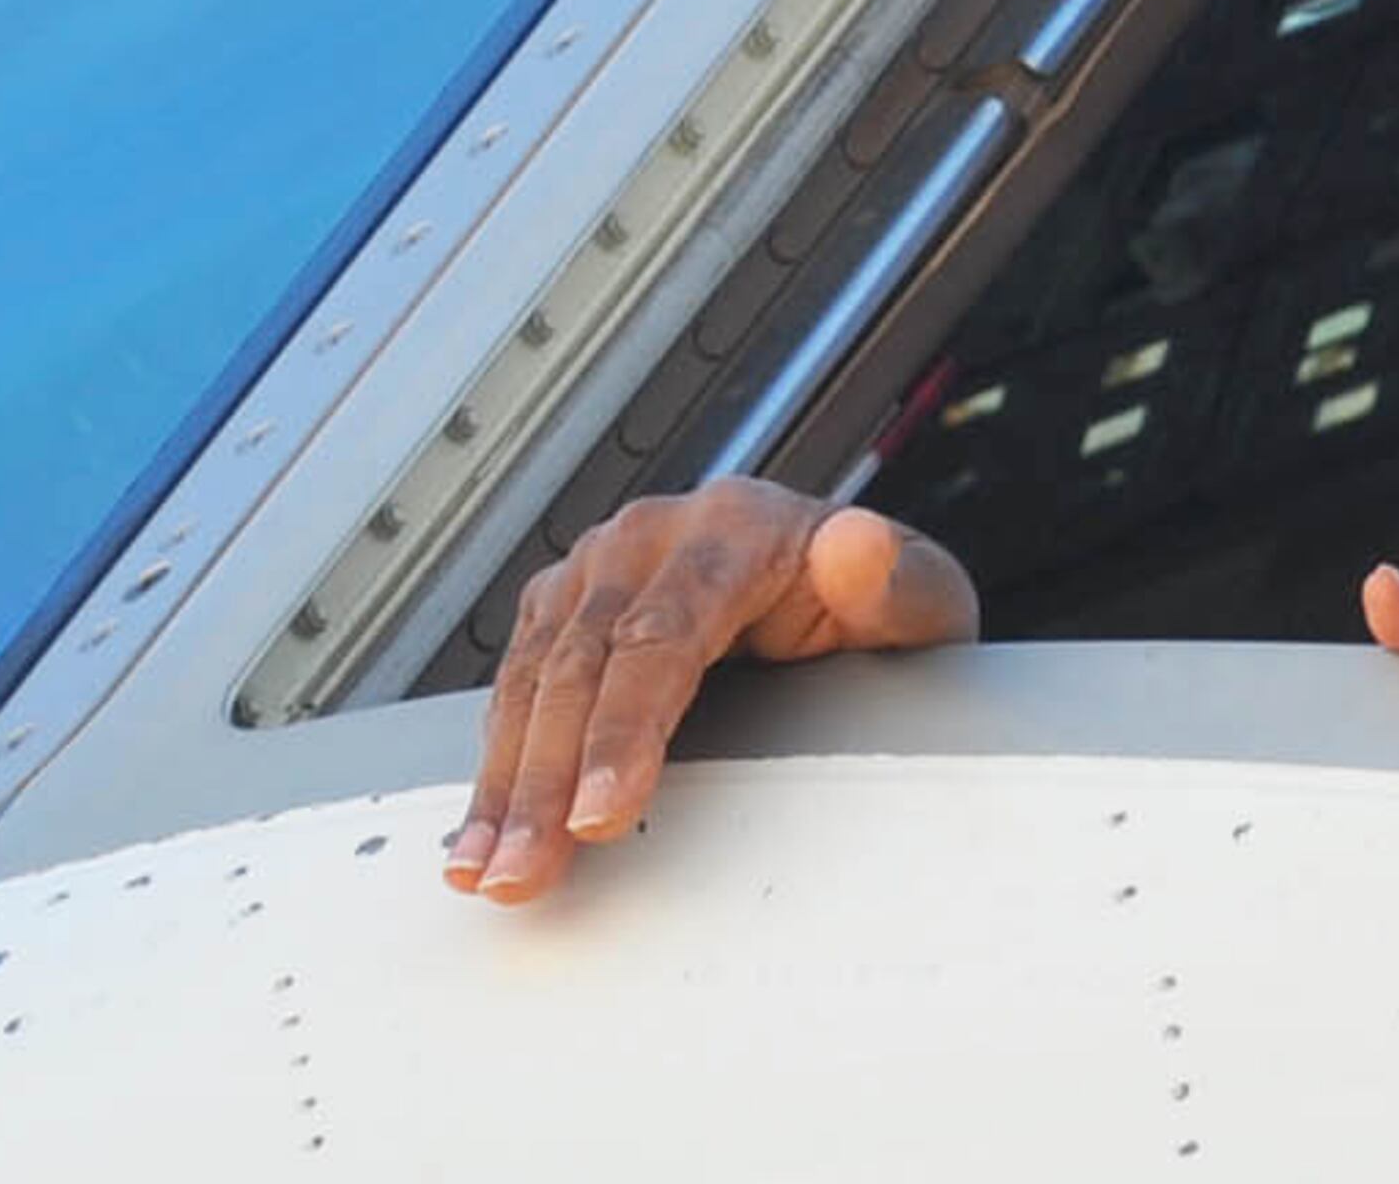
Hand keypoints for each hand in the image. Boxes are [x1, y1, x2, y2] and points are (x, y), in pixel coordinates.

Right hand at [447, 481, 977, 903]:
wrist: (848, 577)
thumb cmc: (881, 599)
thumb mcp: (920, 596)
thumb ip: (896, 584)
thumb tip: (856, 548)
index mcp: (735, 526)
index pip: (662, 633)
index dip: (624, 728)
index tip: (602, 811)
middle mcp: (651, 537)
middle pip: (581, 663)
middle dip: (546, 779)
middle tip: (527, 872)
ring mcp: (600, 569)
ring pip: (531, 678)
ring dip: (503, 783)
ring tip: (487, 871)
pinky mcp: (566, 607)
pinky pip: (515, 687)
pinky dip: (496, 764)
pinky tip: (478, 833)